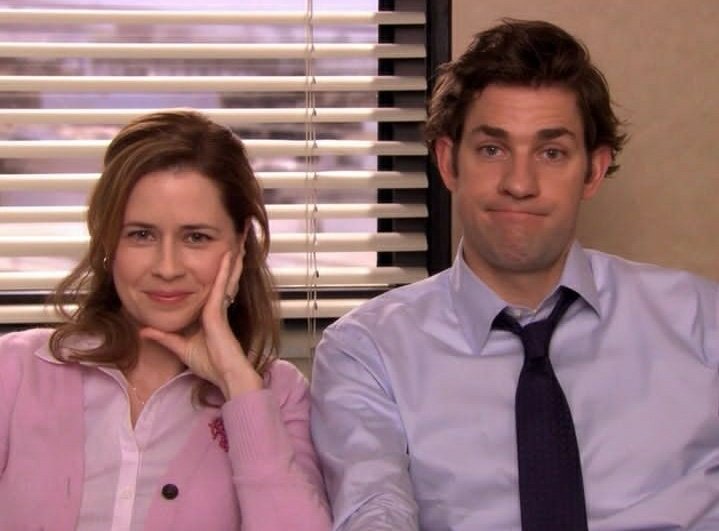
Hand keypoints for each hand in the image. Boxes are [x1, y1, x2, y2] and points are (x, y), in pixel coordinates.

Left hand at [140, 250, 262, 398]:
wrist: (226, 374)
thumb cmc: (211, 364)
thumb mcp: (180, 348)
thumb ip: (164, 338)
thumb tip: (144, 331)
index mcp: (209, 314)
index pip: (214, 288)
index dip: (219, 273)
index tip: (222, 258)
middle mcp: (216, 307)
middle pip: (224, 279)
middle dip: (230, 262)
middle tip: (235, 244)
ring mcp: (218, 307)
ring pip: (226, 277)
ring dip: (232, 259)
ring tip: (237, 242)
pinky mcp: (217, 310)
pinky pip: (221, 285)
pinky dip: (225, 270)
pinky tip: (228, 256)